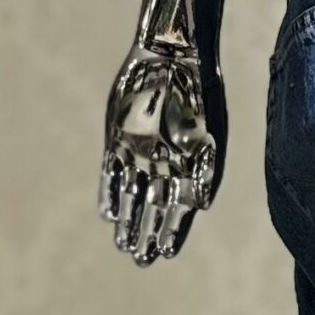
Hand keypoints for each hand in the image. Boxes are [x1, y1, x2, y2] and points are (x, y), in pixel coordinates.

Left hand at [99, 46, 220, 263]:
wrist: (174, 53)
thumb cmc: (198, 90)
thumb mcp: (208, 130)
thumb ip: (205, 168)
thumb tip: (201, 205)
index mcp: (190, 166)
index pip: (181, 209)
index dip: (174, 231)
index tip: (165, 253)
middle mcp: (165, 164)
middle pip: (155, 208)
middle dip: (147, 233)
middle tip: (139, 260)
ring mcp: (140, 152)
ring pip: (132, 195)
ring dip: (128, 220)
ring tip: (123, 245)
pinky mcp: (118, 138)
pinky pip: (111, 172)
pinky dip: (109, 192)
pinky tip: (107, 214)